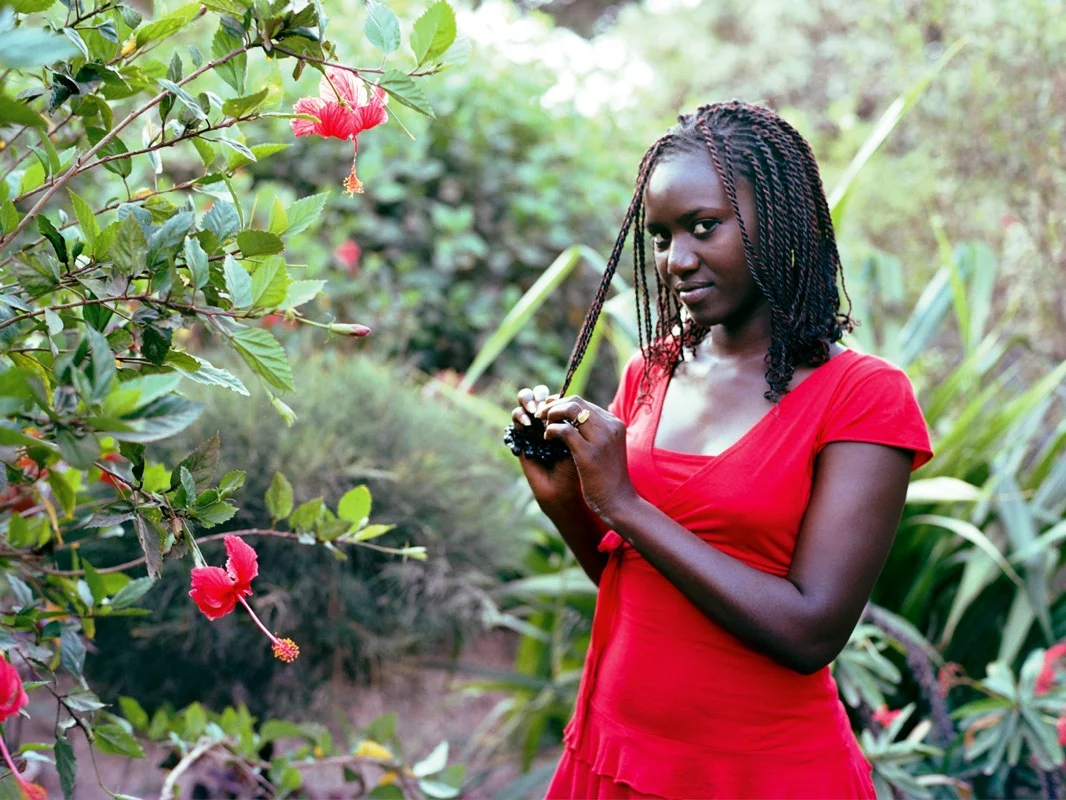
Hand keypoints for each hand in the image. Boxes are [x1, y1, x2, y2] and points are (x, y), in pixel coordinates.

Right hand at [512, 385, 581, 506]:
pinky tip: (528, 423)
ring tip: (534, 412)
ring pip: (526, 402)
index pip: (559, 397)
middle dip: (540, 395)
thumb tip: (573, 400)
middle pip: (540, 395)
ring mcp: (535, 427)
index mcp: (566, 419)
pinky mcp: (522, 436)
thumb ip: (577, 421)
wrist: (564, 492)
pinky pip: (516, 418)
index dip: (558, 396)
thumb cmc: (579, 469)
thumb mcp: (583, 442)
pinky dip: (520, 416)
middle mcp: (550, 420)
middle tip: (544, 404)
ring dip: (527, 401)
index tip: (561, 403)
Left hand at [537, 394, 638, 524]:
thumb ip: (595, 433)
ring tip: (542, 425)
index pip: (584, 403)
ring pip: (570, 409)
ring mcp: (601, 439)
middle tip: (540, 415)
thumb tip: (574, 420)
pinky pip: (564, 430)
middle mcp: (610, 426)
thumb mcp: (607, 448)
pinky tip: (547, 438)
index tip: (549, 411)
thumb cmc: (609, 478)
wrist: (619, 502)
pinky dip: (551, 430)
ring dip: (551, 414)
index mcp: (615, 424)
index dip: (562, 404)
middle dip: (554, 405)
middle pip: (576, 401)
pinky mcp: (589, 453)